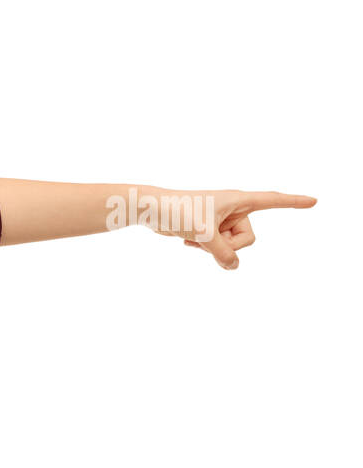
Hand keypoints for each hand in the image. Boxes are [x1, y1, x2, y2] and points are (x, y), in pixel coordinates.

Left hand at [149, 187, 316, 269]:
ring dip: (213, 247)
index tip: (315, 201)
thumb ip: (223, 253)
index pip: (273, 201)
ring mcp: (222, 219)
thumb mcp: (204, 235)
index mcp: (239, 200)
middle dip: (229, 245)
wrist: (152, 209)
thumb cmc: (178, 212)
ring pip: (233, 245)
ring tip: (194, 236)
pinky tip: (187, 240)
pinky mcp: (210, 228)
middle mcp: (234, 208)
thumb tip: (234, 267)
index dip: (294, 203)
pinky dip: (204, 247)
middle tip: (206, 237)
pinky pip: (218, 247)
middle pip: (248, 238)